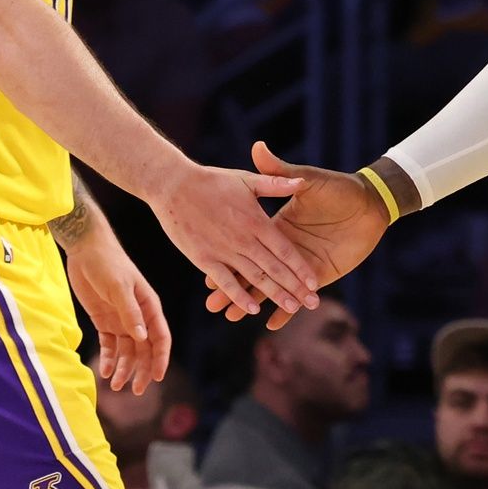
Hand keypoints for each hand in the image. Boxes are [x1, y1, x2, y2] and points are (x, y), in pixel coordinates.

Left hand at [65, 234, 170, 393]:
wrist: (86, 249)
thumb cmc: (108, 263)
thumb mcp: (119, 287)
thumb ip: (130, 313)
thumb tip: (142, 339)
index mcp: (149, 306)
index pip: (160, 337)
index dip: (161, 358)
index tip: (158, 378)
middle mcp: (138, 316)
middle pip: (145, 349)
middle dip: (142, 370)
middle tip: (136, 391)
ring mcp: (122, 319)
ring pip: (127, 350)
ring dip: (123, 368)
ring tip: (115, 385)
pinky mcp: (104, 320)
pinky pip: (110, 344)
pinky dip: (108, 358)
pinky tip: (104, 371)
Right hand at [152, 157, 317, 317]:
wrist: (173, 184)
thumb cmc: (212, 180)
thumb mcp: (247, 179)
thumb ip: (276, 183)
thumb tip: (301, 182)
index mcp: (256, 221)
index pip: (284, 249)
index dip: (300, 267)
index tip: (314, 282)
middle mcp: (243, 238)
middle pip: (274, 268)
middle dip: (294, 286)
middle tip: (313, 303)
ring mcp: (223, 250)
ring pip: (254, 278)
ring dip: (273, 294)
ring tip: (292, 307)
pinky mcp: (204, 258)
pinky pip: (225, 281)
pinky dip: (238, 295)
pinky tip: (252, 309)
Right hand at [204, 143, 390, 329]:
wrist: (370, 202)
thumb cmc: (338, 188)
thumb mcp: (308, 179)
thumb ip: (281, 171)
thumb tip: (258, 146)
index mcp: (275, 225)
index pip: (247, 247)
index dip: (229, 260)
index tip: (207, 273)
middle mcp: (283, 247)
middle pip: (253, 271)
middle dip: (232, 289)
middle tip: (211, 305)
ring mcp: (300, 263)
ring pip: (271, 286)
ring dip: (252, 302)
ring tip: (229, 317)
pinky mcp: (320, 273)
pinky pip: (301, 293)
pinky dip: (286, 310)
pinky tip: (271, 324)